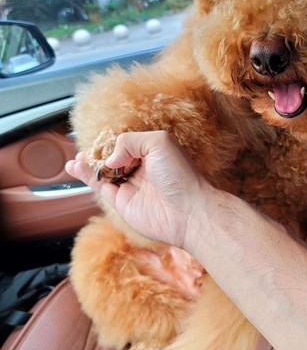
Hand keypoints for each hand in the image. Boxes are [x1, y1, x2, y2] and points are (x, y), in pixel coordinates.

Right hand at [65, 131, 206, 248]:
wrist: (188, 210)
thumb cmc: (180, 175)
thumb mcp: (158, 143)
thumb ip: (130, 141)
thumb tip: (111, 158)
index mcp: (152, 154)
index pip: (127, 145)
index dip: (113, 142)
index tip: (101, 139)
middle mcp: (142, 170)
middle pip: (114, 160)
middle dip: (98, 155)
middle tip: (85, 150)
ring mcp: (132, 187)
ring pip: (104, 174)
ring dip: (88, 165)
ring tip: (75, 160)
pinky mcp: (123, 203)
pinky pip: (102, 187)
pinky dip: (88, 177)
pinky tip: (78, 168)